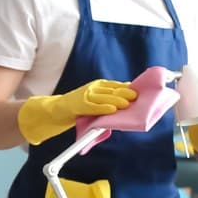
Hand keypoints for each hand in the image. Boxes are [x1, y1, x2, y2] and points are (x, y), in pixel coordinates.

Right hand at [16, 78, 136, 144]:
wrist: (56, 111)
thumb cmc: (78, 108)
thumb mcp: (96, 101)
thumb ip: (109, 98)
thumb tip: (128, 96)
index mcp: (99, 86)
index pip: (117, 85)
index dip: (130, 89)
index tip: (142, 92)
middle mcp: (93, 88)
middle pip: (113, 89)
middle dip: (126, 93)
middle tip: (138, 98)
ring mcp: (85, 95)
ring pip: (105, 96)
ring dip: (118, 99)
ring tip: (129, 104)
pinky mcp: (78, 104)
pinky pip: (93, 106)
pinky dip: (103, 108)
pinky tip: (112, 110)